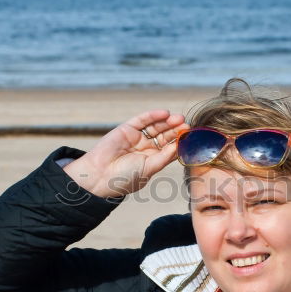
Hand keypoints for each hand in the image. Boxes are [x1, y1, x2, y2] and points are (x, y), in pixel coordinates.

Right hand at [63, 109, 188, 197]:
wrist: (100, 175)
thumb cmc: (125, 177)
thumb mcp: (150, 168)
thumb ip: (165, 156)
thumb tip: (180, 145)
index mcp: (152, 160)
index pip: (170, 148)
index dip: (180, 142)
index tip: (190, 137)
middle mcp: (146, 148)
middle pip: (165, 135)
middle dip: (176, 130)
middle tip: (186, 125)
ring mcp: (136, 137)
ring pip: (156, 126)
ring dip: (168, 122)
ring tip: (179, 118)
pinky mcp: (127, 129)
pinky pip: (142, 120)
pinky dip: (153, 115)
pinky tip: (165, 114)